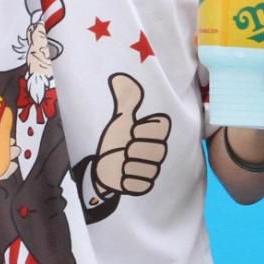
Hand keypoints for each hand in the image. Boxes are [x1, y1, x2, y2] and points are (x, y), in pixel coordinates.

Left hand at [91, 73, 171, 197]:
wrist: (102, 167)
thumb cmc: (114, 141)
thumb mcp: (120, 120)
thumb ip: (125, 100)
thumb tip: (118, 75)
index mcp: (155, 133)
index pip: (161, 126)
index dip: (144, 129)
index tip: (132, 131)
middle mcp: (159, 152)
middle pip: (155, 149)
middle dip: (132, 148)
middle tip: (124, 149)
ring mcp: (154, 170)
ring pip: (145, 167)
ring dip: (126, 165)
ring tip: (121, 162)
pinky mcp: (145, 187)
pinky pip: (138, 183)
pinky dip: (124, 180)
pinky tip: (121, 176)